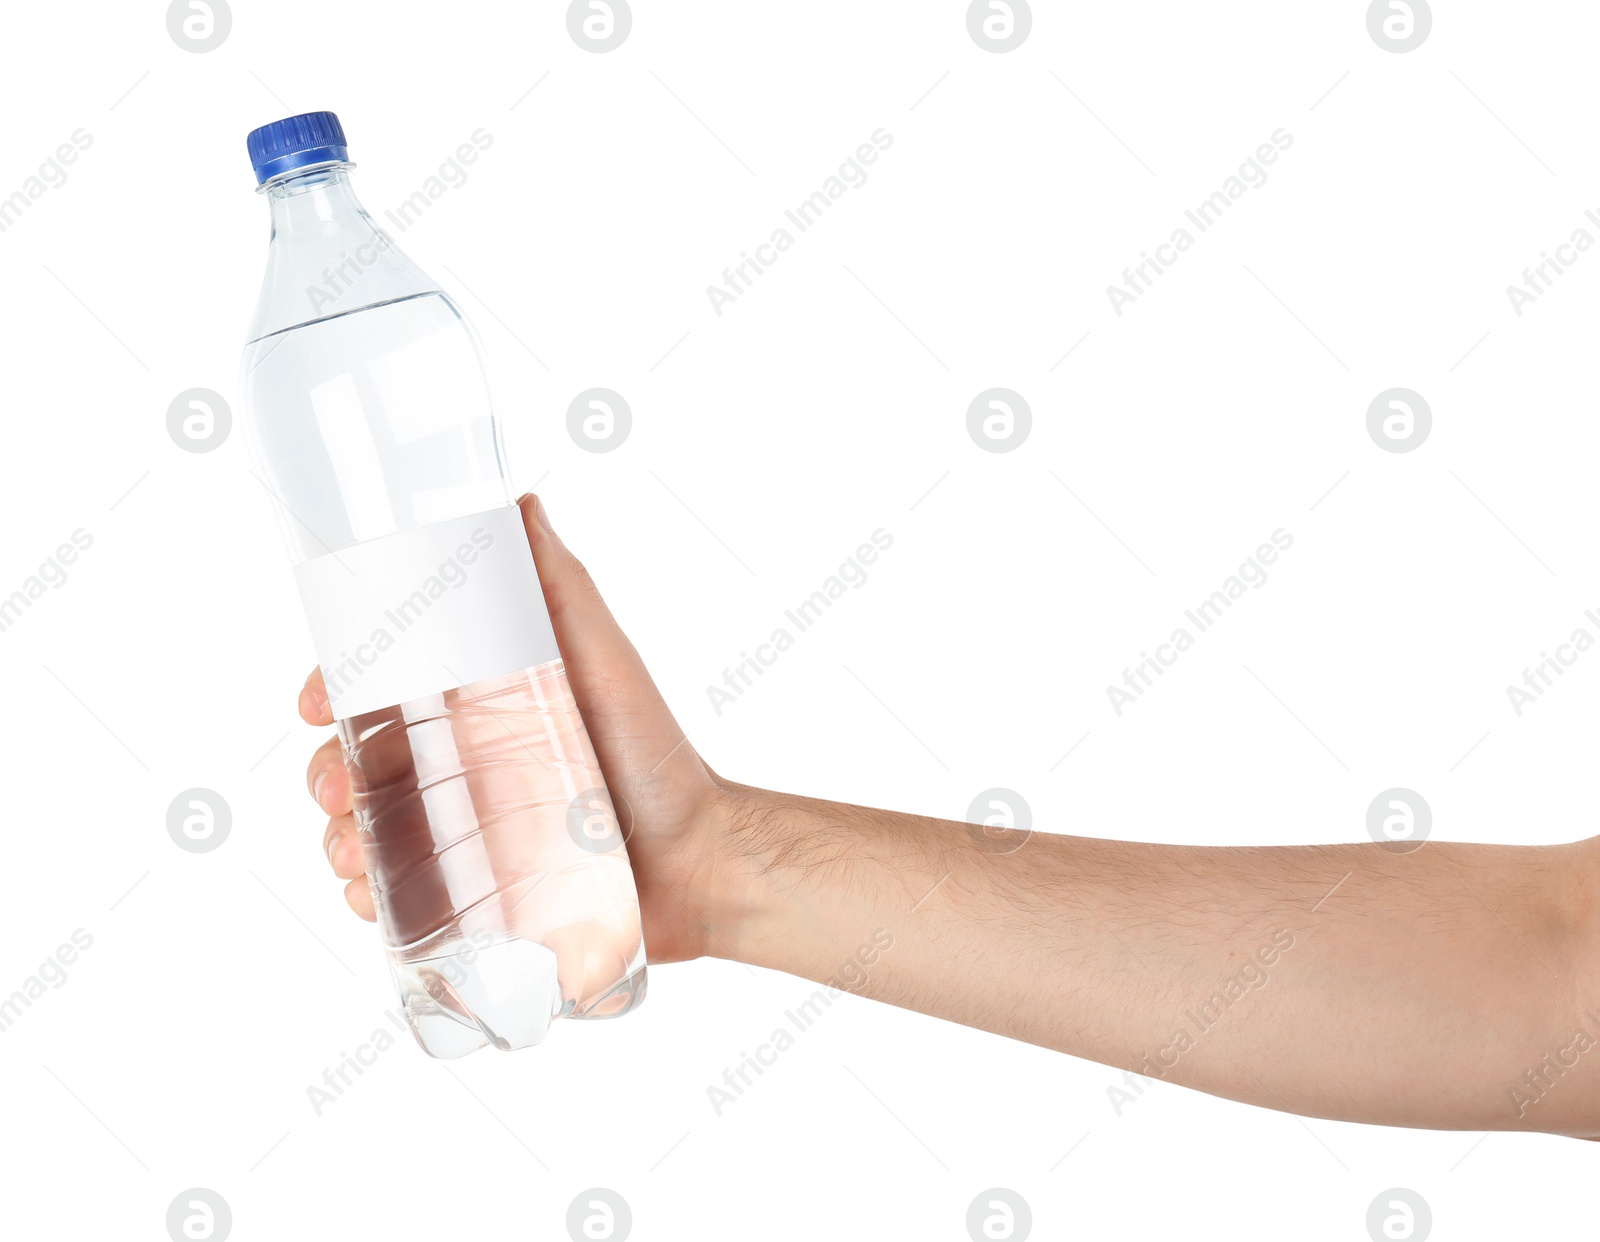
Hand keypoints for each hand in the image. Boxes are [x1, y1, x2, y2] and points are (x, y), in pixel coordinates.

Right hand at [298, 493, 747, 964]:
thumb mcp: (600, 657)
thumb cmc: (652, 751)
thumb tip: (516, 500)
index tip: (316, 704)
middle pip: (356, 761)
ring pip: (364, 831)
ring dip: (336, 839)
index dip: (332, 689)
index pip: (377, 687)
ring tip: (355, 855)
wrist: (696, 858)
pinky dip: (367, 898)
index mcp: (474, 704)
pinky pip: (396, 899)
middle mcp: (459, 765)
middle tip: (339, 790)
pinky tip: (370, 897)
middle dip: (325, 774)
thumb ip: (557, 584)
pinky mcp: (471, 898)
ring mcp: (460, 833)